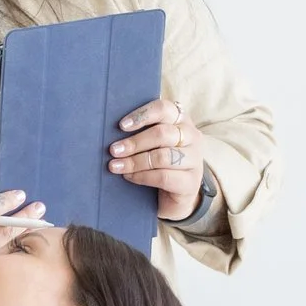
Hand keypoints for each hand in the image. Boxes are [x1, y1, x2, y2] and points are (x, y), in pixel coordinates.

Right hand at [0, 189, 43, 305]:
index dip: (2, 201)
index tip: (18, 194)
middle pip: (1, 232)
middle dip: (22, 217)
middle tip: (38, 206)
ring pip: (8, 246)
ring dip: (25, 231)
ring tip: (39, 218)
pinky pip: (6, 258)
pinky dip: (19, 246)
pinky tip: (29, 237)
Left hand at [109, 97, 207, 220]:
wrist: (176, 197)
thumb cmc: (159, 164)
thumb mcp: (153, 144)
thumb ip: (142, 132)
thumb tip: (111, 131)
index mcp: (181, 120)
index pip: (164, 109)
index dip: (142, 115)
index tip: (121, 126)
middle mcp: (192, 136)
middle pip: (162, 134)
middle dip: (134, 143)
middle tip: (114, 150)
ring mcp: (194, 159)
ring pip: (162, 156)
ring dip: (135, 161)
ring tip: (115, 166)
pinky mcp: (191, 182)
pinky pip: (163, 176)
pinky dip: (142, 176)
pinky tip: (129, 177)